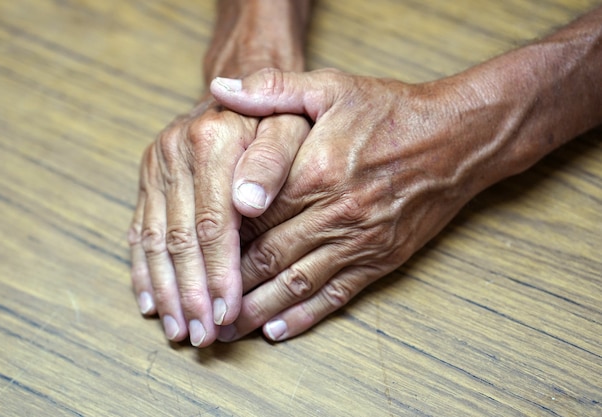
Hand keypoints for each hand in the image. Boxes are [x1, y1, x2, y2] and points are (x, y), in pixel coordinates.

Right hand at [128, 98, 309, 346]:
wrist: (241, 92)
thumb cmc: (276, 118)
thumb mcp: (291, 124)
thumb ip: (274, 159)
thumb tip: (249, 203)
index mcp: (212, 141)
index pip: (214, 223)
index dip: (219, 273)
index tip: (227, 313)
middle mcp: (175, 152)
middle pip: (180, 238)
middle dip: (191, 292)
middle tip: (202, 336)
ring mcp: (156, 166)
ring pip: (156, 239)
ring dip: (166, 290)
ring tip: (178, 329)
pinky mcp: (148, 178)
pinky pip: (140, 229)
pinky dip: (143, 269)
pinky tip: (150, 301)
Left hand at [211, 68, 495, 341]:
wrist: (455, 139)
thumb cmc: (390, 112)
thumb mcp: (330, 85)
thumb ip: (272, 88)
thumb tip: (220, 86)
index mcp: (313, 172)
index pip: (251, 215)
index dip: (217, 239)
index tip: (191, 258)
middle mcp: (331, 214)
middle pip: (266, 258)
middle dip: (227, 286)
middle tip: (196, 306)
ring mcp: (356, 242)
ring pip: (294, 285)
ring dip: (256, 311)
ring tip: (226, 330)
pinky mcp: (379, 260)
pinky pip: (335, 296)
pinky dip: (304, 316)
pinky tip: (278, 330)